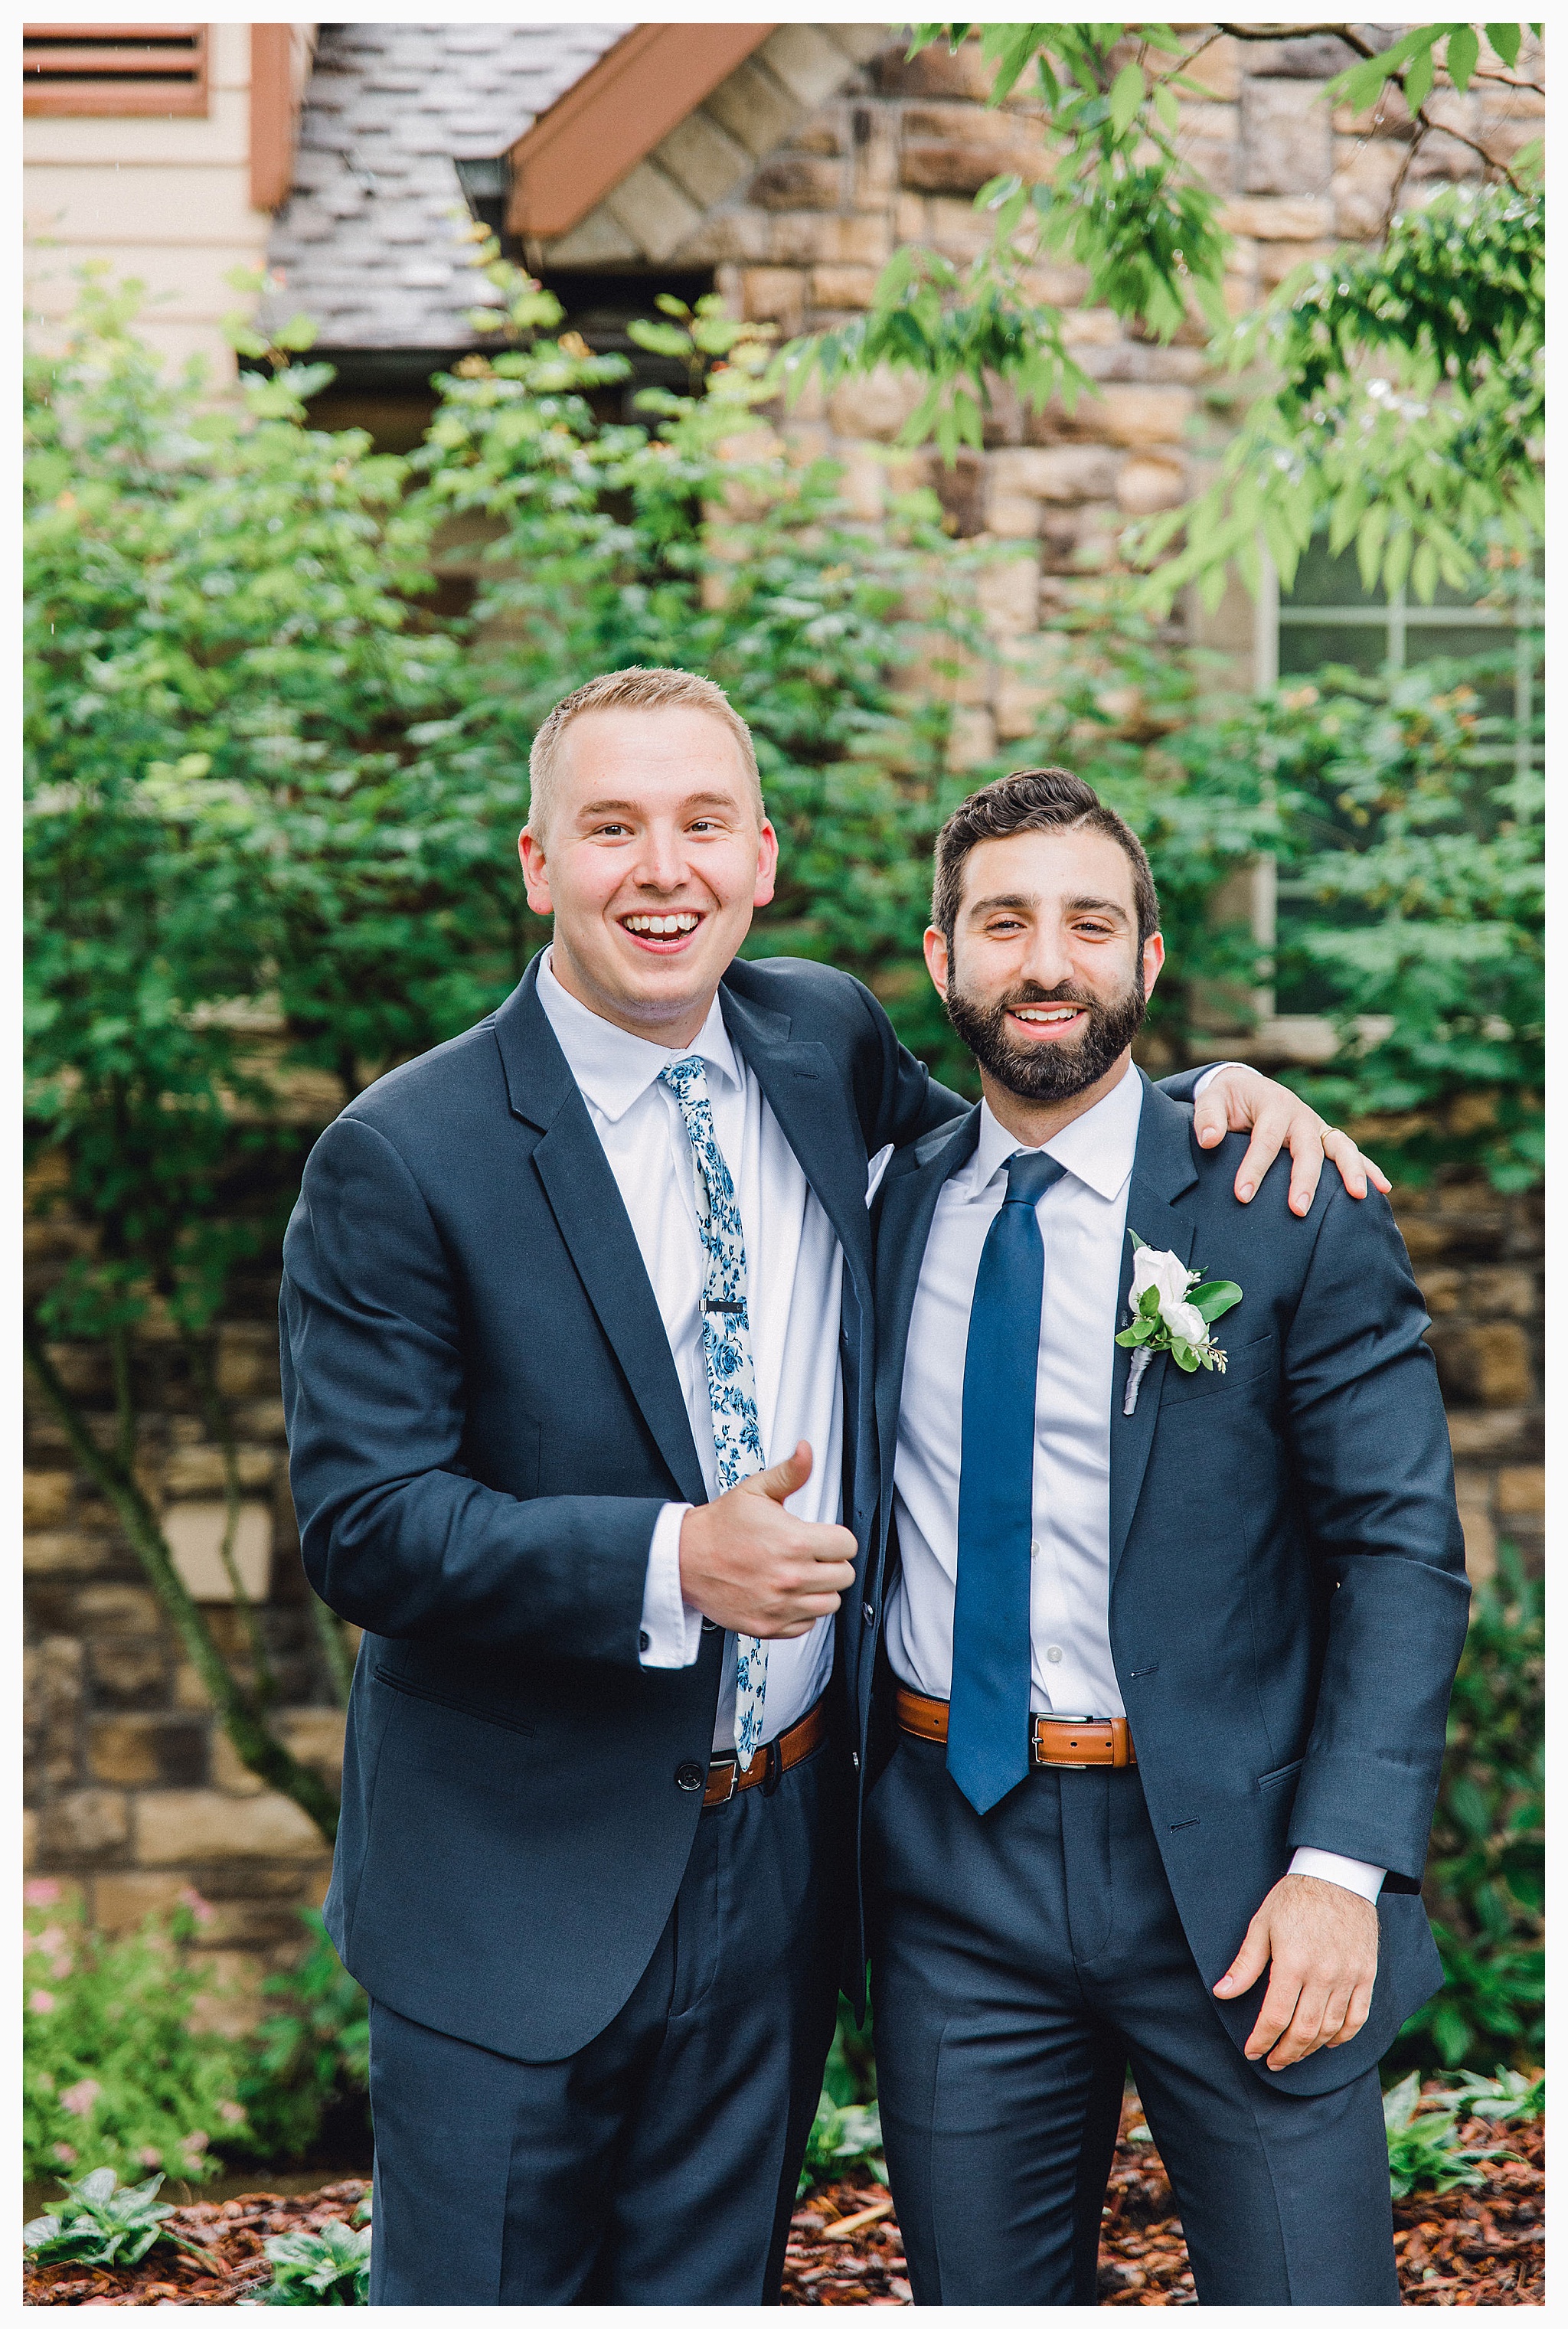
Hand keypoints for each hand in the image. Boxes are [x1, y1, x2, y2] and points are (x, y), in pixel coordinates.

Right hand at [678, 1441, 857, 1639]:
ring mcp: (780, 1605)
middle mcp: (790, 1577)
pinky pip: (806, 1624)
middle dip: (832, 1563)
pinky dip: (801, 1611)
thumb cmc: (719, 1526)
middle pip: (844, 1576)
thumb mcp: (756, 1490)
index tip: (825, 1538)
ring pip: (830, 1603)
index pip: (847, 1546)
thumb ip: (789, 1473)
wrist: (685, 1558)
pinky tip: (787, 1594)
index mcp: (794, 1542)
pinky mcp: (768, 1626)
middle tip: (813, 1555)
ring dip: (820, 1589)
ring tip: (801, 1574)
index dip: (837, 1538)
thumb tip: (806, 1451)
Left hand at [1194, 1065, 1392, 1216]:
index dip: (1254, 1168)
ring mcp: (1317, 1127)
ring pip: (1339, 1147)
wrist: (1246, 1087)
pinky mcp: (1324, 1138)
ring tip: (1358, 1196)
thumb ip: (1207, 1117)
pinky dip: (1368, 1169)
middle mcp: (1300, 1115)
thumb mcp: (1211, 1100)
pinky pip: (1350, 1153)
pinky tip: (1382, 1189)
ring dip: (1350, 1171)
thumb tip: (1208, 1140)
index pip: (1266, 1140)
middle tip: (1298, 1209)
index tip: (1242, 1195)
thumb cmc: (1227, 1099)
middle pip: (1308, 1149)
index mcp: (1274, 1105)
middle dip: (1304, 1179)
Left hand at [1214, 1873, 1379, 2069]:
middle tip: (1272, 2062)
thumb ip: (1245, 1964)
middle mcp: (1323, 1976)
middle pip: (1303, 2031)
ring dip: (1310, 2049)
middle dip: (1285, 2052)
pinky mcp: (1366, 1975)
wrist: (1338, 1875)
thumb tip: (1222, 1992)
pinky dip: (1344, 2036)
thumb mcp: (1262, 1925)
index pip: (1275, 2017)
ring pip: (1330, 2029)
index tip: (1252, 2052)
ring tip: (1294, 2054)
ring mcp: (1348, 1977)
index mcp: (1293, 1964)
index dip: (1261, 2040)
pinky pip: (1358, 2017)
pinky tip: (1329, 2043)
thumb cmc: (1294, 1898)